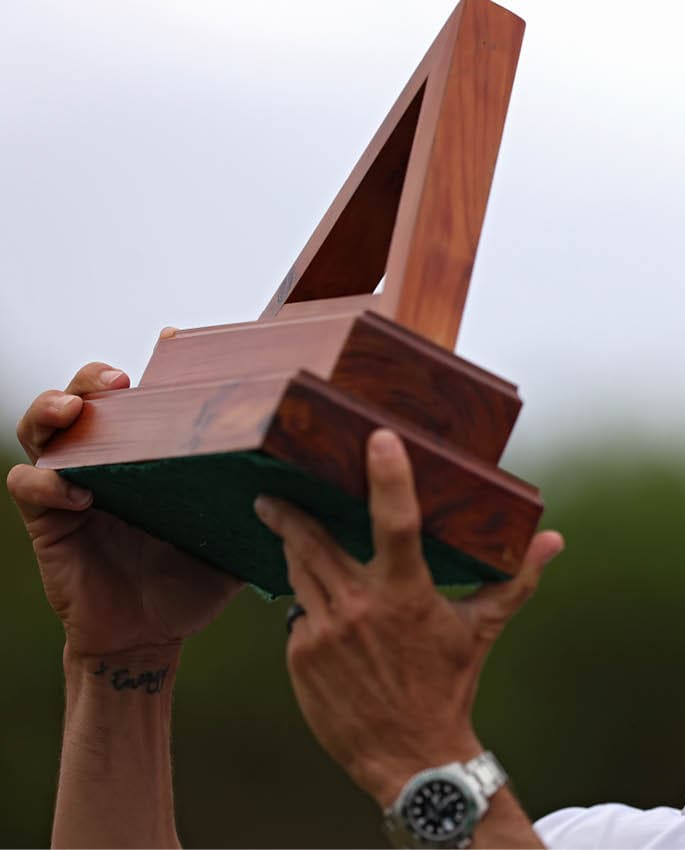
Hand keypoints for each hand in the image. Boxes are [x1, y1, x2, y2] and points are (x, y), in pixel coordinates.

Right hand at [6, 352, 242, 659]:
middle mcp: (110, 460)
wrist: (154, 635)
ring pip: (43, 429)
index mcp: (154, 453)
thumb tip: (319, 480)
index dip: (155, 363)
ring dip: (52, 409)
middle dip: (92, 376)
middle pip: (85, 396)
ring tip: (75, 410)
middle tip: (117, 380)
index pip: (148, 395)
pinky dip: (45, 481)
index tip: (172, 339)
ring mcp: (75, 486)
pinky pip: (30, 488)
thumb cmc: (195, 577)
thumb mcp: (237, 533)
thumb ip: (268, 505)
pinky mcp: (51, 522)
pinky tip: (77, 491)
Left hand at [254, 428, 563, 807]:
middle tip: (274, 490)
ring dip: (292, 549)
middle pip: (314, 540)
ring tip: (285, 530)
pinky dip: (308, 604)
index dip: (388, 477)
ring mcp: (323, 633)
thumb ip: (516, 578)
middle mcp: (360, 609)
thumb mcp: (483, 628)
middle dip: (290, 512)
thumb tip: (554, 540)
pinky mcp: (300, 656)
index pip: (396, 522)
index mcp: (407, 594)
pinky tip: (317, 604)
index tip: (378, 439)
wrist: (411, 756)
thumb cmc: (450, 685)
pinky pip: (297, 614)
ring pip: (297, 572)